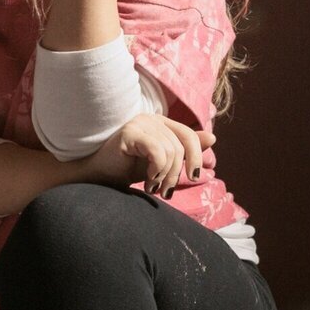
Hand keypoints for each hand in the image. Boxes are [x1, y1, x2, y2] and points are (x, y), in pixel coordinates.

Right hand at [82, 113, 211, 197]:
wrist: (96, 176)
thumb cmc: (124, 169)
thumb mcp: (160, 163)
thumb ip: (183, 151)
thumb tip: (213, 138)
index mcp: (161, 123)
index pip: (190, 136)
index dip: (196, 157)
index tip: (194, 178)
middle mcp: (151, 118)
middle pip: (181, 146)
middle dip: (177, 173)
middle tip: (165, 191)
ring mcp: (140, 122)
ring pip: (171, 151)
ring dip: (164, 175)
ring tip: (151, 187)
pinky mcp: (130, 131)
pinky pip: (158, 151)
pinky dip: (157, 169)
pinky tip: (147, 179)